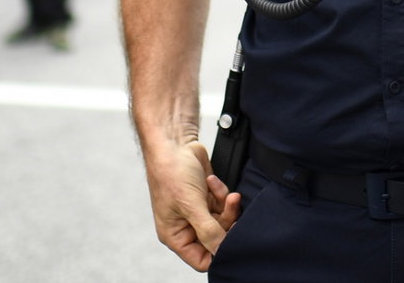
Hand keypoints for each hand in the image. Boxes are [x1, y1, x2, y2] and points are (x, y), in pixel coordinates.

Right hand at [143, 140, 241, 270]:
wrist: (174, 143)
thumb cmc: (172, 172)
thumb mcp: (192, 205)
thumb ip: (208, 230)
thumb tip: (222, 251)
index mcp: (175, 235)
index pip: (202, 259)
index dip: (218, 251)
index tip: (231, 237)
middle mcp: (186, 225)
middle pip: (217, 238)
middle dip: (226, 221)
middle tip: (230, 205)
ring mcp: (197, 210)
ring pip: (223, 220)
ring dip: (226, 204)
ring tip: (222, 190)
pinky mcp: (206, 196)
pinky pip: (223, 204)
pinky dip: (222, 192)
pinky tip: (211, 180)